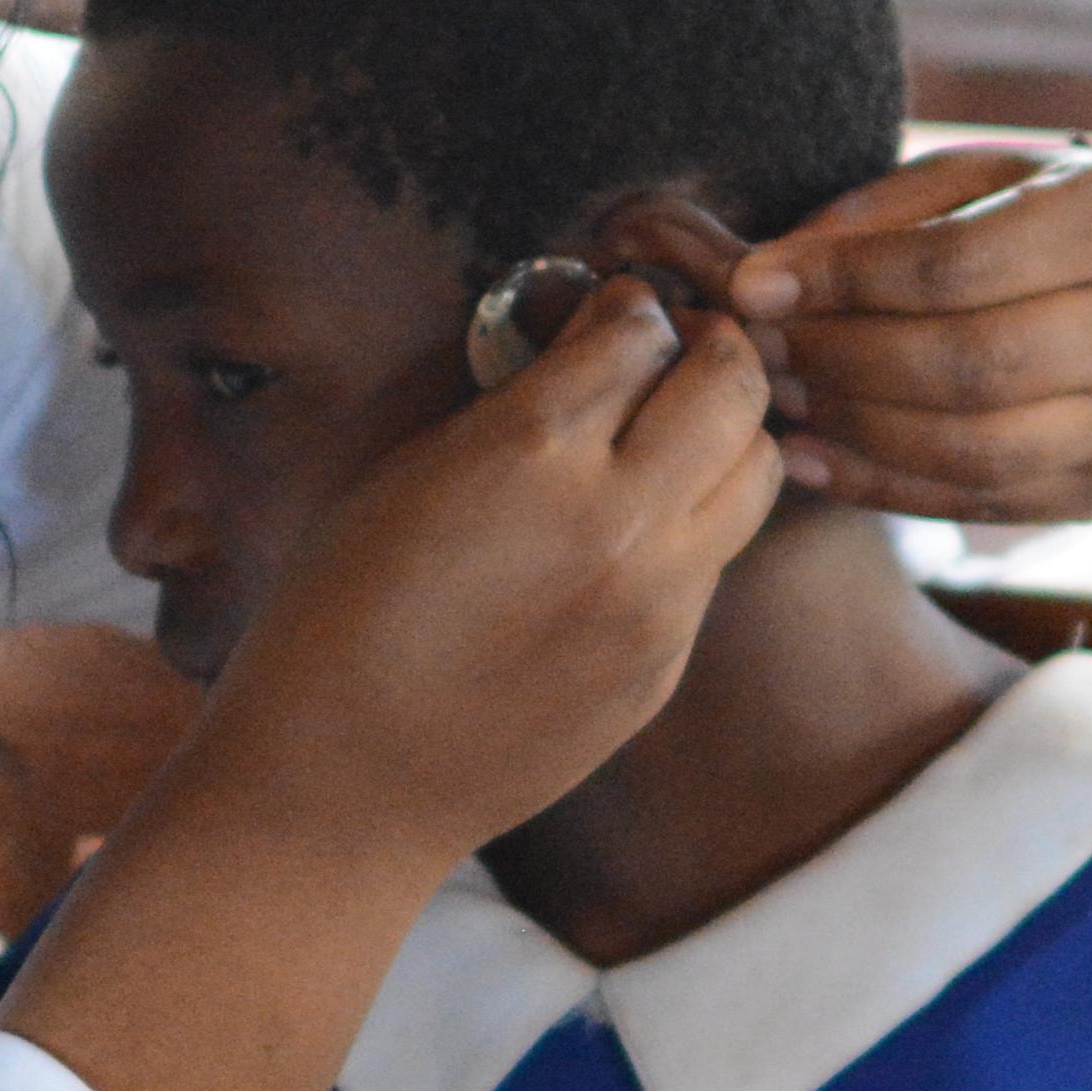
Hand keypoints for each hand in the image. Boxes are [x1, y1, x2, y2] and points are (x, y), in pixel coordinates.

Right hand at [186, 275, 779, 875]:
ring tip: (677, 437)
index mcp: (529, 451)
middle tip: (675, 350)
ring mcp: (654, 599)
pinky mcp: (665, 664)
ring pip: (758, 470)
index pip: (636, 330)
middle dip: (708, 347)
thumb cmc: (333, 618)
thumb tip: (574, 349)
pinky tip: (631, 537)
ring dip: (726, 434)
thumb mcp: (397, 478)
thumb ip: (501, 407)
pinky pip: (715, 562)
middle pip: (731, 383)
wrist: (339, 783)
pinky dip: (691, 527)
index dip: (625, 307)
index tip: (612, 312)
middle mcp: (615, 516)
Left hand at [727, 143, 1091, 525]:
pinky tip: (805, 458)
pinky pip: (970, 500)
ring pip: (967, 446)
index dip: (841, 280)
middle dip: (838, 359)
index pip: (955, 263)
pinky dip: (873, 484)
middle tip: (758, 350)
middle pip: (963, 362)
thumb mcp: (979, 181)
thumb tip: (758, 277)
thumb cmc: (1041, 221)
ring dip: (850, 428)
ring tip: (778, 398)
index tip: (752, 285)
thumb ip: (878, 218)